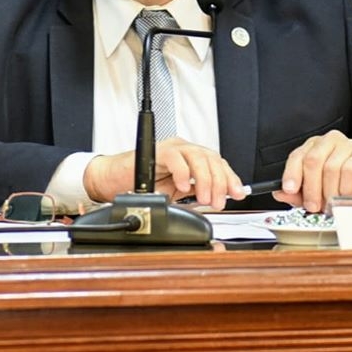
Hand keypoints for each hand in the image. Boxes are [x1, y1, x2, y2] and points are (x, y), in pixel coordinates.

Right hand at [83, 137, 245, 209]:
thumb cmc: (143, 184)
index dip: (231, 179)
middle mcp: (185, 150)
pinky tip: (182, 187)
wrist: (114, 179)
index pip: (219, 164)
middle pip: (212, 159)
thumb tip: (215, 202)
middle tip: (218, 202)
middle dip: (219, 182)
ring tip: (203, 198)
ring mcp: (171, 149)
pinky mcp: (156, 151)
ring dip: (204, 179)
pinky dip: (182, 173)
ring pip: (197, 156)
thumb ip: (194, 194)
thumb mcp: (175, 193)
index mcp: (193, 159)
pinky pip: (174, 158)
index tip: (238, 194)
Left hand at [276, 130, 351, 212]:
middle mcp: (330, 142)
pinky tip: (346, 197)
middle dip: (311, 188)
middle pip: (312, 160)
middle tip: (313, 207)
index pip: (297, 156)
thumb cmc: (345, 191)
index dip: (291, 173)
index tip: (289, 189)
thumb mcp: (317, 195)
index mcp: (314, 147)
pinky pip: (350, 170)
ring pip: (330, 167)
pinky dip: (345, 188)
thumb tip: (279, 193)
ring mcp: (349, 145)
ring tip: (332, 206)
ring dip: (330, 192)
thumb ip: (298, 194)